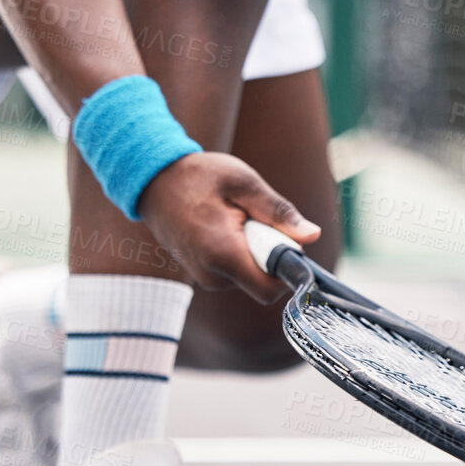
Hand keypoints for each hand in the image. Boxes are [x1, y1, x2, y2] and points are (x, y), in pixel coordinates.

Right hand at [135, 152, 321, 303]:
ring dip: (254, 250)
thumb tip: (312, 235)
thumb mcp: (243, 183)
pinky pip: (235, 271)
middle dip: (270, 253)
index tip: (285, 238)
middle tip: (253, 218)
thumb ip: (279, 213)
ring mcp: (205, 278)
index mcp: (223, 255)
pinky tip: (223, 225)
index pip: (271, 288)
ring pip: (250, 275)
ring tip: (233, 218)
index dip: (288, 267)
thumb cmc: (197, 177)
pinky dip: (239, 251)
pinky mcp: (203, 274)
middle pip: (263, 282)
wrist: (152, 180)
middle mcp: (213, 276)